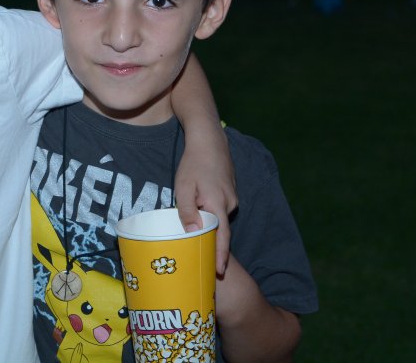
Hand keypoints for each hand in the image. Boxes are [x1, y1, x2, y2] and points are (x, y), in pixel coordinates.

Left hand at [174, 145, 237, 275]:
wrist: (209, 141)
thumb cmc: (193, 163)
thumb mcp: (184, 187)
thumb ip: (187, 210)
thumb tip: (192, 234)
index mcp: (218, 204)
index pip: (222, 237)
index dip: (220, 256)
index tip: (220, 273)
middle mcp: (229, 204)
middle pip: (220, 230)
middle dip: (212, 246)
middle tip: (201, 263)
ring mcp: (231, 198)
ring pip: (218, 219)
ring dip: (208, 227)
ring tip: (195, 238)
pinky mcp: (229, 194)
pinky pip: (219, 210)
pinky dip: (210, 216)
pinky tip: (199, 214)